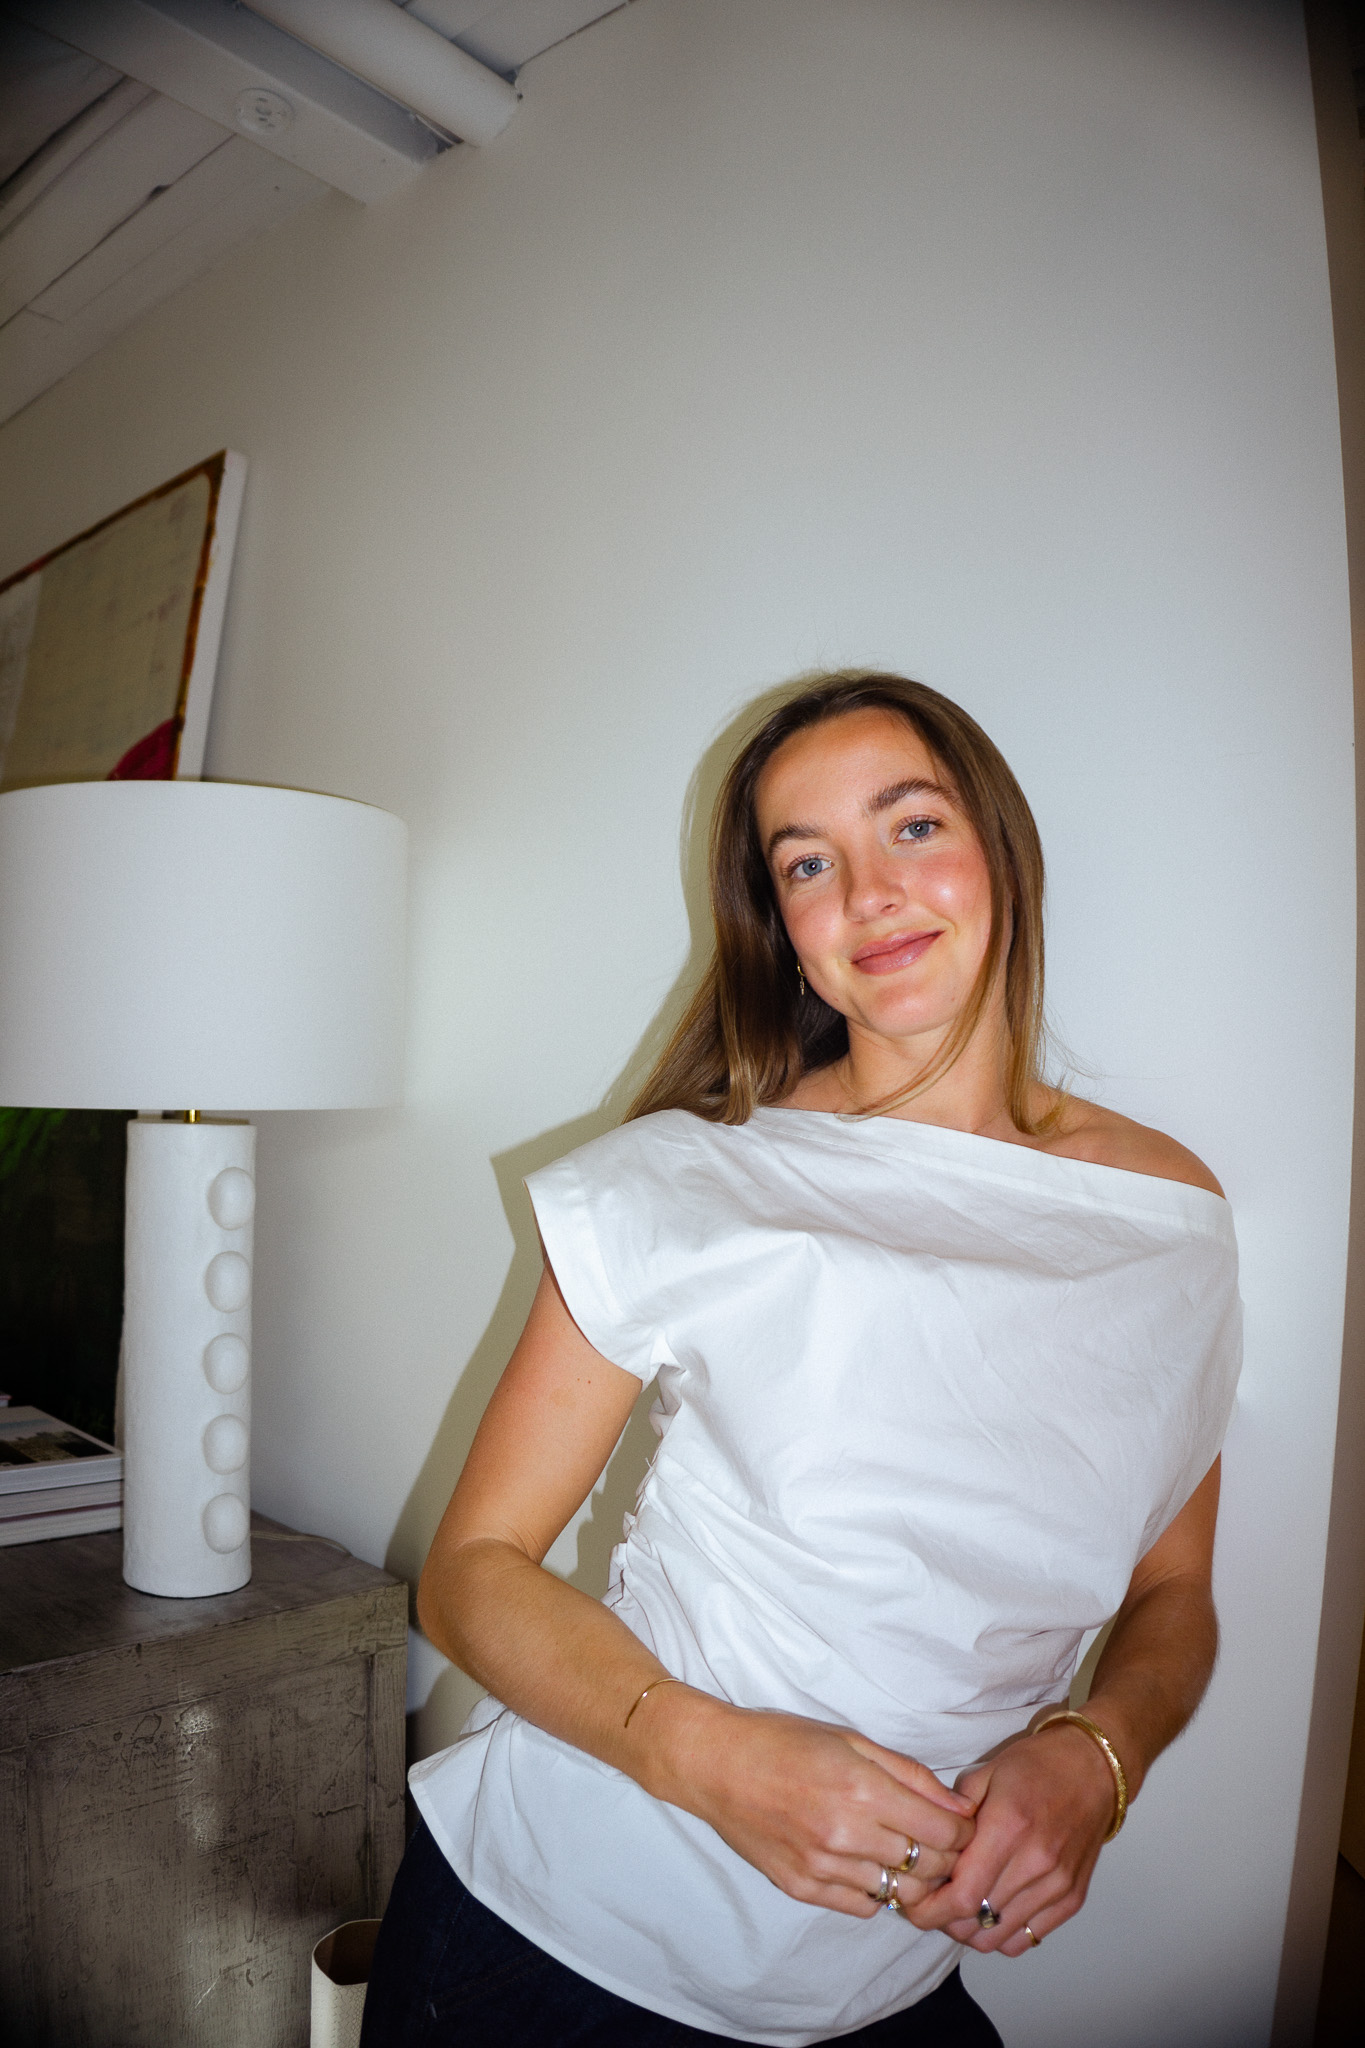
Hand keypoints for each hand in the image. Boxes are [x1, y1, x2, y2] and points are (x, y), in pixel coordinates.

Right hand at [665, 1701, 977, 1918]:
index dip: (964, 1831)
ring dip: (914, 1878)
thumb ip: (909, 1774)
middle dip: (947, 1856)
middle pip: (929, 1867)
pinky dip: (876, 1890)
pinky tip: (868, 1864)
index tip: (963, 1824)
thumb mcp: (852, 1740)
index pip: (943, 1832)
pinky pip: (864, 1906)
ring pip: (900, 1893)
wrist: (716, 1765)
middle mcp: (846, 1835)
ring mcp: (822, 1867)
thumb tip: (960, 1807)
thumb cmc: (783, 1741)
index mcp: (862, 1789)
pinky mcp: (802, 1888)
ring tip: (907, 1855)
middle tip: (941, 1841)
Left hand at [904, 1722, 1116, 1953]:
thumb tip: (925, 1849)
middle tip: (933, 1901)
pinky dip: (1002, 1933)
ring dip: (971, 1930)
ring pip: (998, 1939)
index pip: (961, 1896)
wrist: (1092, 1768)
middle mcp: (1036, 1863)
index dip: (930, 1910)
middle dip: (944, 1919)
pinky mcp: (1072, 1900)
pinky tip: (992, 1908)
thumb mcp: (984, 1774)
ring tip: (961, 1905)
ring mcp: (1058, 1886)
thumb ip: (951, 1813)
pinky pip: (1026, 1940)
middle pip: (976, 1923)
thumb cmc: (1035, 1766)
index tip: (913, 1903)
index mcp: (1008, 1827)